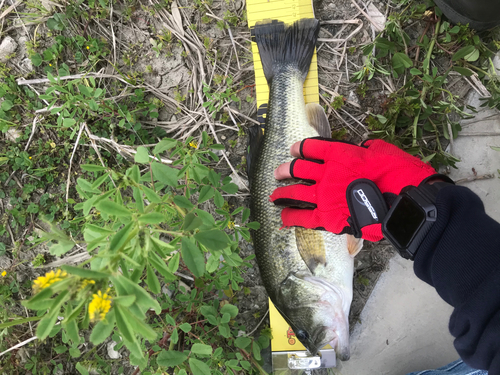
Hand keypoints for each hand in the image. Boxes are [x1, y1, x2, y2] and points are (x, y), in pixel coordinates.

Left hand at [270, 138, 436, 240]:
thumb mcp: (381, 151)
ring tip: (274, 194)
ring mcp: (324, 195)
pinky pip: (302, 217)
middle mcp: (326, 173)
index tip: (294, 150)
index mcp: (340, 154)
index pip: (312, 147)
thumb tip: (359, 151)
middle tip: (279, 172)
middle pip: (298, 168)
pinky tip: (283, 217)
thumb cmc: (399, 174)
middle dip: (286, 170)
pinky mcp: (327, 217)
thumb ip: (364, 150)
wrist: (404, 202)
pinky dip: (291, 217)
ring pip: (295, 192)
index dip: (300, 148)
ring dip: (282, 192)